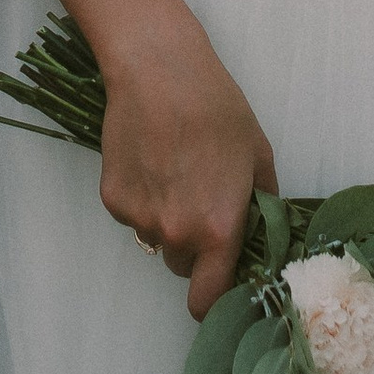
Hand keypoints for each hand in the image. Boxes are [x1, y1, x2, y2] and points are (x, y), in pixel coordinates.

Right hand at [96, 13, 277, 318]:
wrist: (158, 71)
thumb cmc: (217, 109)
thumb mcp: (258, 156)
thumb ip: (261, 207)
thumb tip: (262, 236)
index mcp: (217, 231)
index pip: (208, 301)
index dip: (215, 300)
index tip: (220, 282)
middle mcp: (175, 235)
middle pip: (183, 265)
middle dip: (194, 245)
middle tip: (201, 199)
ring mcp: (138, 219)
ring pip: (157, 238)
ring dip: (167, 219)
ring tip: (174, 169)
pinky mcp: (112, 200)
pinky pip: (133, 215)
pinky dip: (142, 197)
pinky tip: (150, 159)